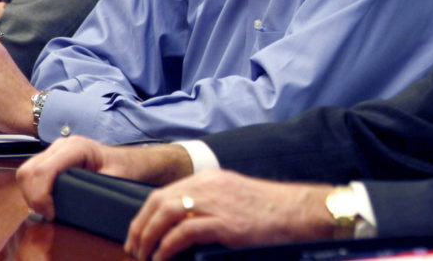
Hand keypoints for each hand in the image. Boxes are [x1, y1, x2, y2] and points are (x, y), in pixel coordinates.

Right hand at [16, 136, 194, 218]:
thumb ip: (95, 187)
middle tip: (49, 214)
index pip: (41, 171)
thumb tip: (74, 203)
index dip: (40, 197)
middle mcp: (62, 145)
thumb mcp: (115, 179)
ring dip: (31, 194)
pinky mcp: (53, 159)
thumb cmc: (129, 168)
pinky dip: (34, 191)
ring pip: (26, 173)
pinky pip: (33, 174)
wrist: (136, 162)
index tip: (52, 214)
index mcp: (76, 147)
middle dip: (32, 197)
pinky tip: (48, 202)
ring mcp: (56, 150)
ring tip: (49, 210)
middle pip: (27, 171)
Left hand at [126, 171, 335, 260]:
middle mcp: (210, 186)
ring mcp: (217, 203)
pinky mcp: (226, 223)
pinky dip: (167, 247)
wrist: (298, 211)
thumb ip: (209, 204)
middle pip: (158, 202)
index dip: (144, 216)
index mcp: (210, 179)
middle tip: (134, 249)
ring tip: (144, 256)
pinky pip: (184, 232)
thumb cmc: (270, 210)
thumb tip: (181, 226)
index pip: (163, 193)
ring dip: (148, 238)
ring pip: (166, 214)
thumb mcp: (234, 199)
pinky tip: (163, 258)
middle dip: (139, 228)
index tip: (138, 235)